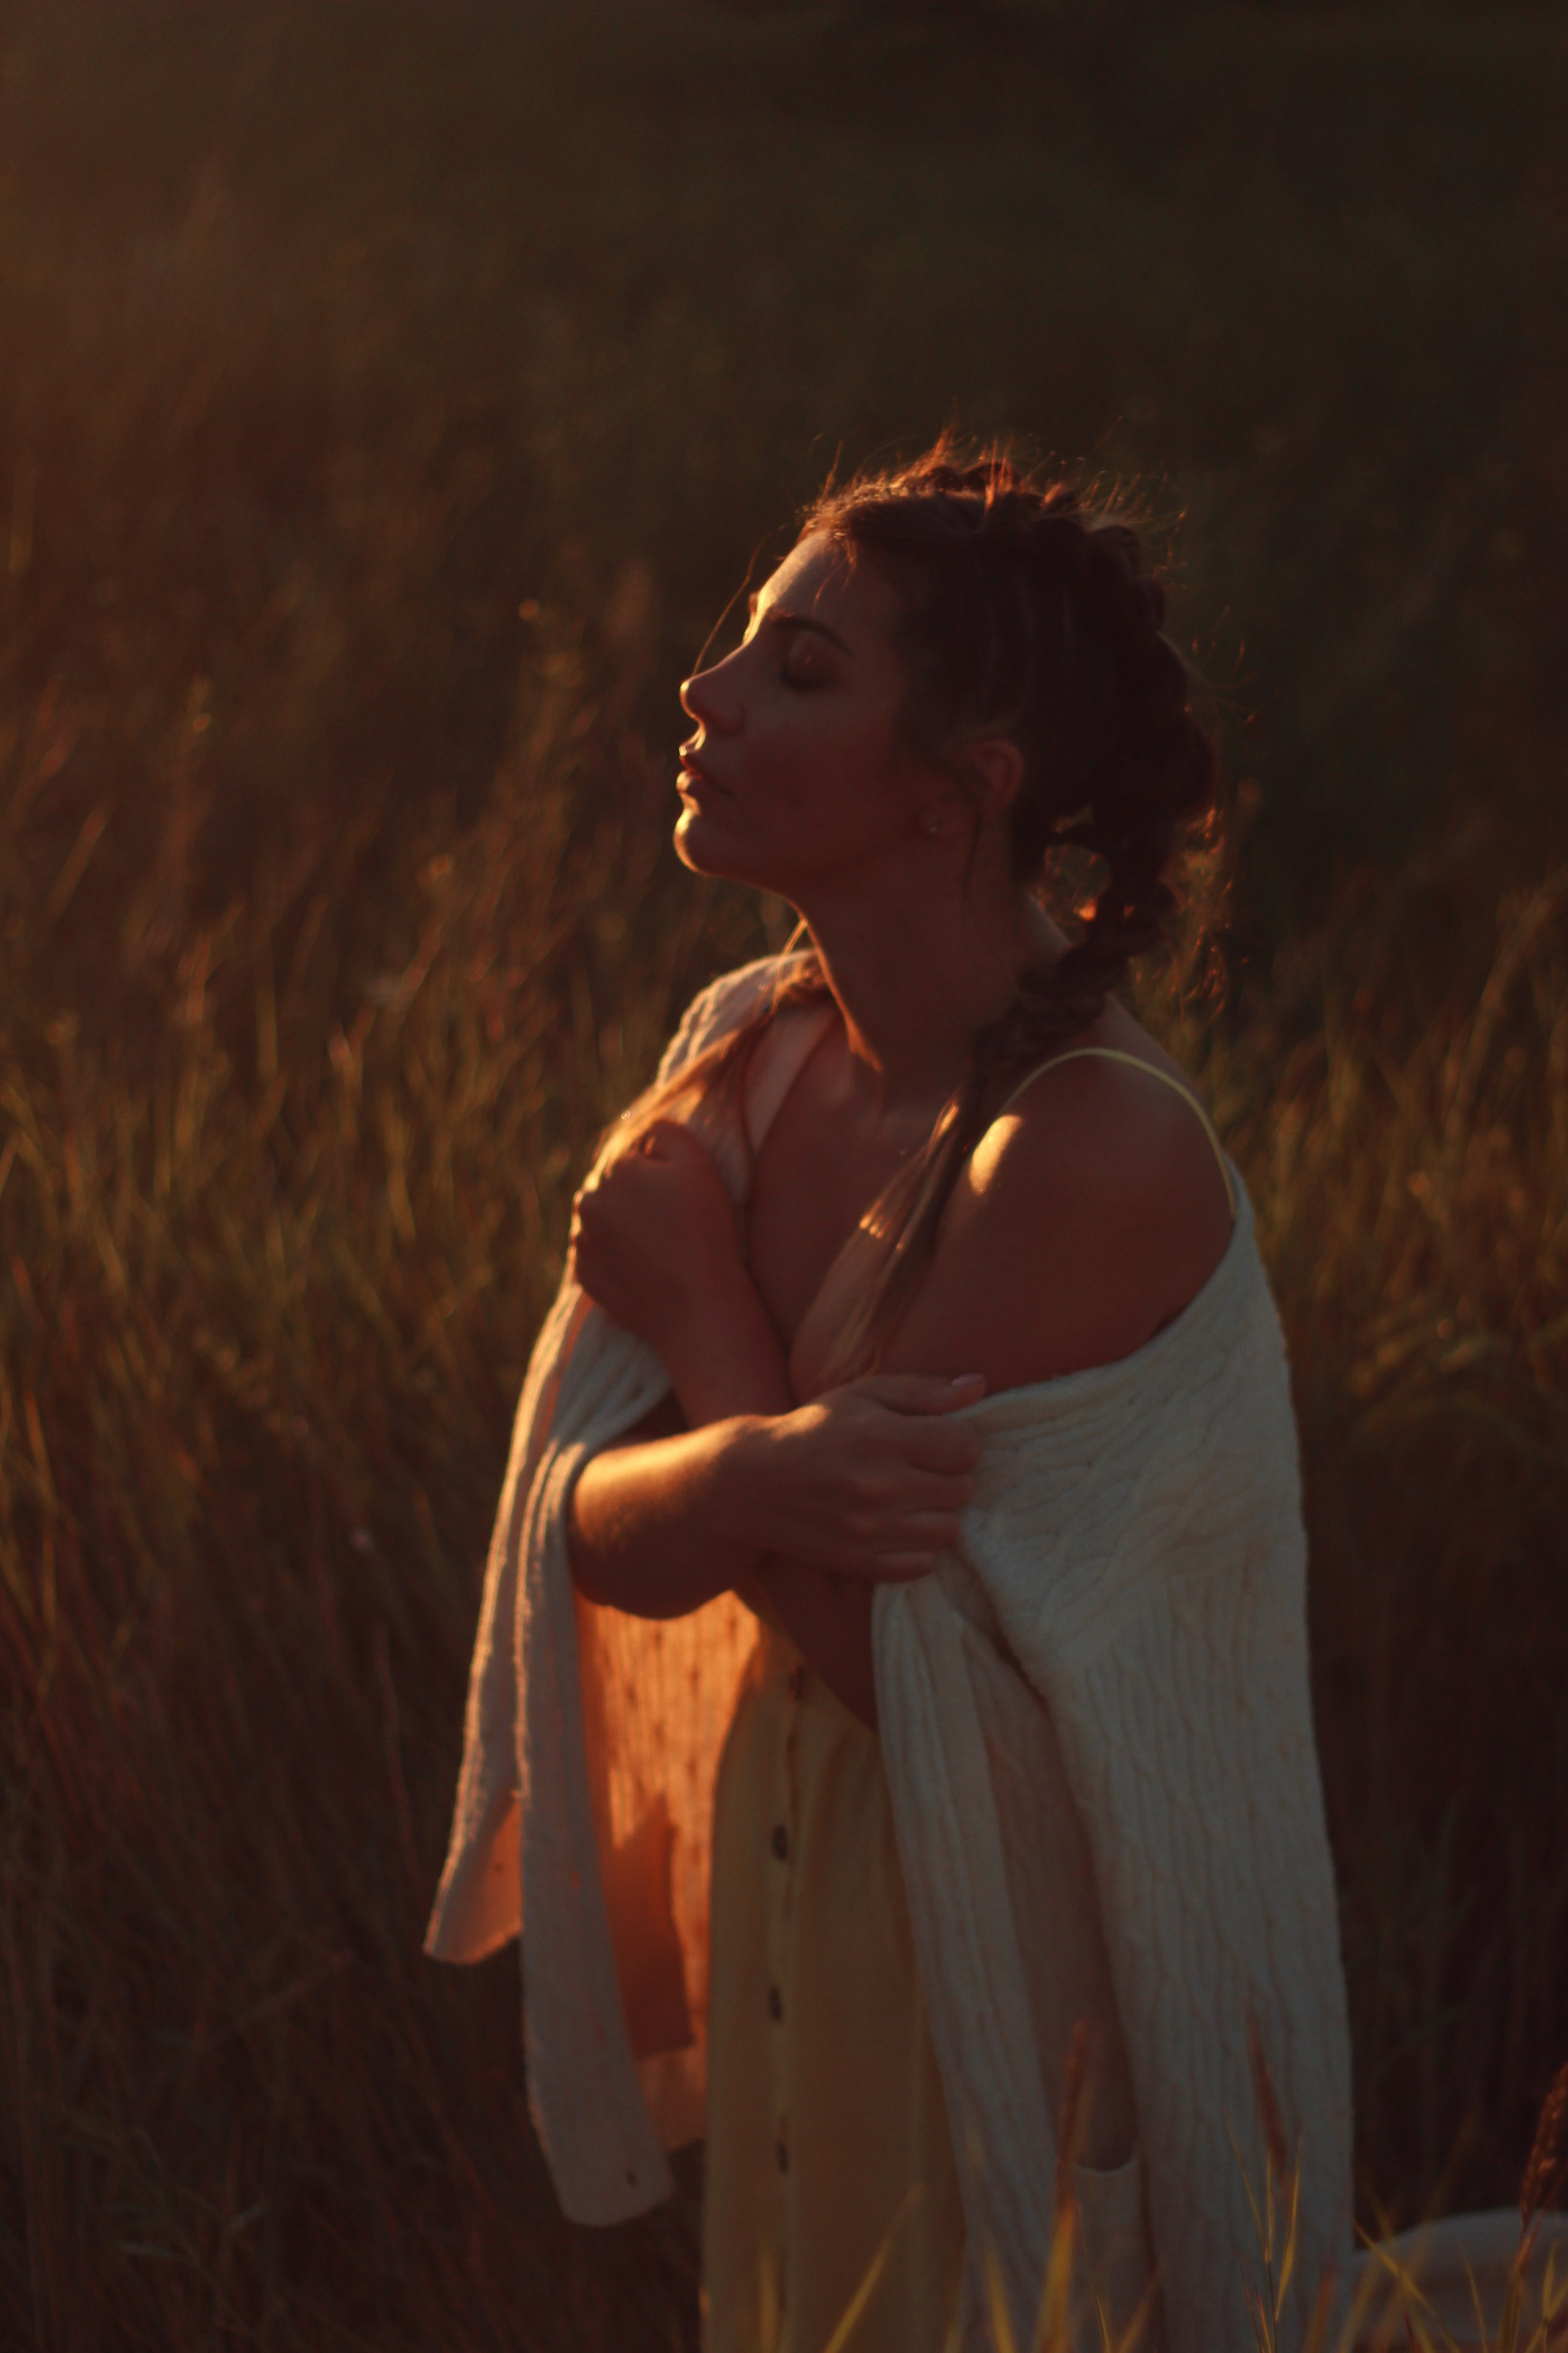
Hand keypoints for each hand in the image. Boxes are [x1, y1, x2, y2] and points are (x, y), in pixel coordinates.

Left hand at [568, 1118, 746, 1357]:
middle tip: (673, 1221)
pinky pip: (599, 1253)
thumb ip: (666, 1131)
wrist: (696, 1307)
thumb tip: (645, 1134)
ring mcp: (582, 1242)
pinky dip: (616, 1255)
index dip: (662, 1172)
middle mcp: (588, 1202)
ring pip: (602, 1219)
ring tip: (659, 1243)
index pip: (635, 1155)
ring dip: (622, 1223)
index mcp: (614, 1170)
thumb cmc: (703, 1231)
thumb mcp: (697, 1163)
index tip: (682, 1195)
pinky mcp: (585, 1275)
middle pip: (614, 1186)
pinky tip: (645, 1264)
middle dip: (636, 1195)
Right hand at [718, 1372, 986, 1581]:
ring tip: (910, 1497)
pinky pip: (922, 1564)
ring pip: (949, 1530)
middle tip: (921, 1467)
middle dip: (949, 1475)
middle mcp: (878, 1487)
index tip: (938, 1439)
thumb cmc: (814, 1430)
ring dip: (937, 1512)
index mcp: (881, 1437)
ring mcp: (869, 1531)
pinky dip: (917, 1547)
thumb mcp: (863, 1395)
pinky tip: (895, 1525)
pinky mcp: (859, 1563)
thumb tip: (981, 1386)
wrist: (750, 1483)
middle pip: (963, 1489)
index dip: (960, 1442)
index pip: (966, 1448)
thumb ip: (924, 1392)